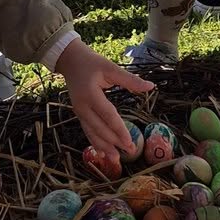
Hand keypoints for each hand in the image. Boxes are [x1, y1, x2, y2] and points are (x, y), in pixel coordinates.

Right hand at [55, 38, 150, 156]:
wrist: (69, 60)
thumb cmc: (91, 62)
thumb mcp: (110, 68)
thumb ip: (130, 80)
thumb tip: (150, 87)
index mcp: (90, 94)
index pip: (107, 116)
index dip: (119, 130)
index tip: (130, 141)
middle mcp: (82, 106)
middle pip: (99, 128)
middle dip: (114, 142)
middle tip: (130, 151)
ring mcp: (78, 111)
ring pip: (91, 132)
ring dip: (103, 146)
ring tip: (116, 159)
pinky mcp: (78, 113)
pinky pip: (87, 130)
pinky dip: (95, 142)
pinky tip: (102, 151)